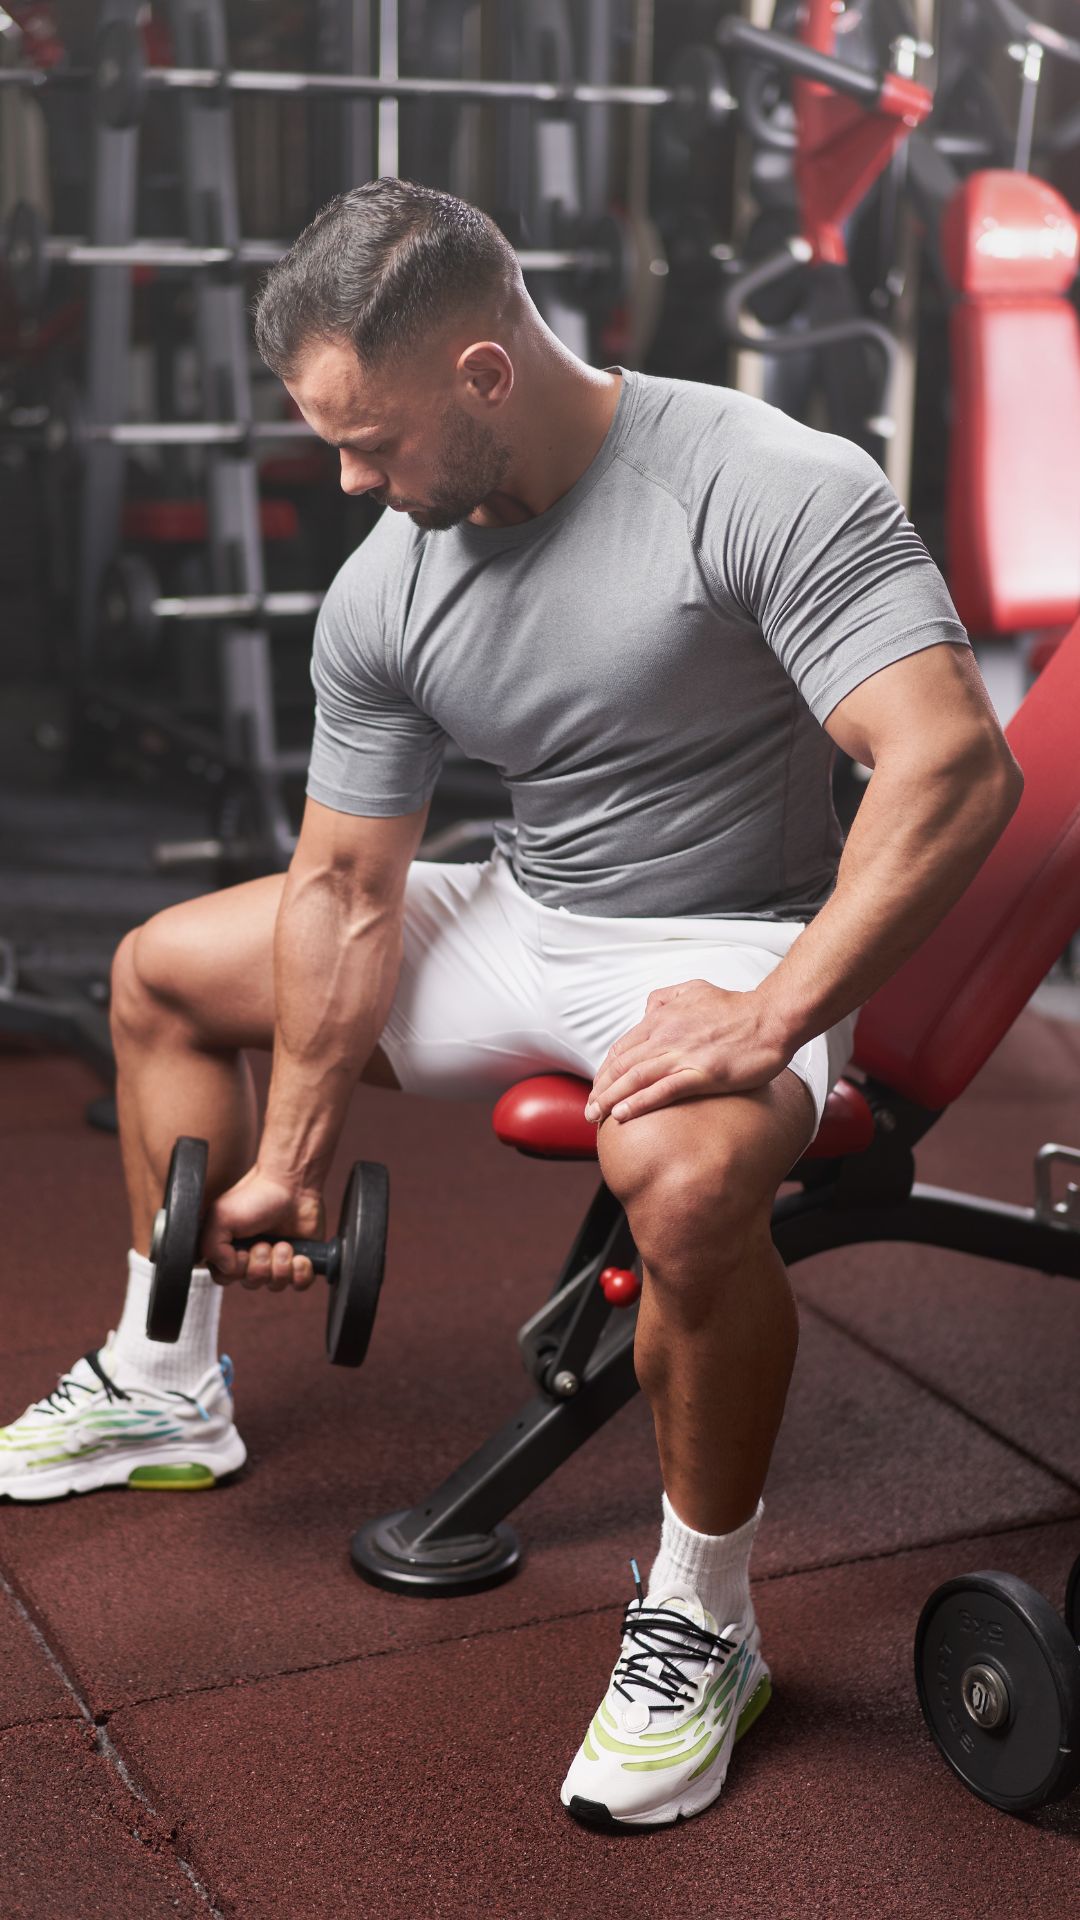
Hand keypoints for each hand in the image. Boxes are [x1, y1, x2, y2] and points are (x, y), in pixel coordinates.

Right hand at [201, 1167, 325, 1291]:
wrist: (292, 1184)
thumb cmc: (256, 1195)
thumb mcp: (220, 1216)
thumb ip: (210, 1248)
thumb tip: (227, 1270)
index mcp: (229, 1249)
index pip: (225, 1278)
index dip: (236, 1269)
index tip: (242, 1250)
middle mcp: (252, 1258)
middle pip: (252, 1283)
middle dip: (260, 1264)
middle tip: (264, 1242)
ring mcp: (276, 1261)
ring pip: (275, 1285)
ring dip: (280, 1264)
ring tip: (283, 1243)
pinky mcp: (300, 1261)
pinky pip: (300, 1284)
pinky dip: (301, 1272)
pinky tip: (300, 1256)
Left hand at [583, 980, 791, 1124]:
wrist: (771, 1018)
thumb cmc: (737, 1008)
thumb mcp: (694, 989)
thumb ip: (666, 997)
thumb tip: (648, 1009)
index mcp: (662, 1018)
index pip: (623, 1047)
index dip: (605, 1070)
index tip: (598, 1088)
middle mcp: (667, 1036)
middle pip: (622, 1065)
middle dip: (600, 1089)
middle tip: (589, 1110)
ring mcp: (684, 1055)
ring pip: (635, 1077)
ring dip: (611, 1098)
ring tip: (596, 1116)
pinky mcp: (703, 1073)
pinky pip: (664, 1089)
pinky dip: (639, 1102)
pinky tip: (624, 1114)